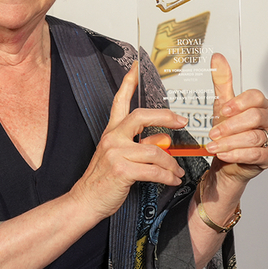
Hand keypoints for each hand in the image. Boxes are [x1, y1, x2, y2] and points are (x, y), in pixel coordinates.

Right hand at [70, 62, 187, 219]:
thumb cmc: (104, 180)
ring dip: (171, 162)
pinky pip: (153, 170)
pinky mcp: (121, 170)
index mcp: (111, 132)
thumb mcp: (120, 157)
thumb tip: (162, 139)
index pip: (119, 101)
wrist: (86, 201)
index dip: (128, 83)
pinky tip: (172, 180)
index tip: (136, 66)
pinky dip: (167, 176)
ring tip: (177, 171)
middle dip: (165, 116)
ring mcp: (116, 153)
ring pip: (154, 150)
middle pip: (141, 116)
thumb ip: (139, 144)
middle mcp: (112, 138)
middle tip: (182, 121)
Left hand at [204, 53, 267, 183]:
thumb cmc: (228, 131)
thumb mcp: (222, 105)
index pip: (256, 97)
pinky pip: (257, 154)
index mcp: (262, 104)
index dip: (239, 103)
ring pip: (254, 137)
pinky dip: (238, 154)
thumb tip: (217, 57)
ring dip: (230, 142)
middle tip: (213, 133)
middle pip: (255, 117)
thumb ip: (222, 82)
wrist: (227, 160)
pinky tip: (224, 155)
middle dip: (230, 126)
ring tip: (213, 146)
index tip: (223, 111)